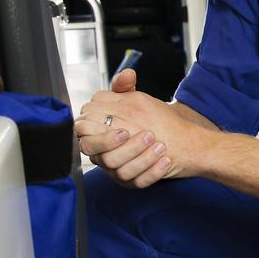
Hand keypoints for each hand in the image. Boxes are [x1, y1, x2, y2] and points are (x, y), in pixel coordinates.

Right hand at [78, 84, 201, 182]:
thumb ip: (124, 88)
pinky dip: (154, 172)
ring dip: (143, 158)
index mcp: (98, 135)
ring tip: (161, 146)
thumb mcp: (133, 100)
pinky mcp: (133, 182)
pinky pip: (140, 182)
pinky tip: (166, 160)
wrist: (171, 136)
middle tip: (148, 136)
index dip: (102, 137)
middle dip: (126, 149)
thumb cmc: (144, 117)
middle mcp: (104, 155)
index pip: (86, 139)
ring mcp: (117, 171)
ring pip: (122, 172)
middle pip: (104, 159)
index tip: (124, 130)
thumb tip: (128, 74)